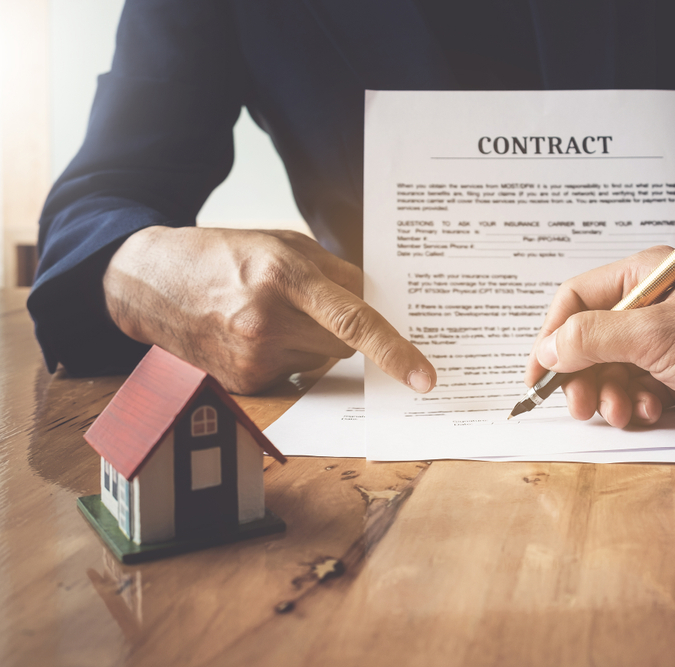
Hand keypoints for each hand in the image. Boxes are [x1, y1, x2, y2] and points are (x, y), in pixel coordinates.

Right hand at [103, 226, 435, 394]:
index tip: (425, 377)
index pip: (354, 322)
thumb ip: (336, 272)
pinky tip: (254, 333)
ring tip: (271, 313)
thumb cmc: (224, 254)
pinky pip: (294, 374)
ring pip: (321, 360)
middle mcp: (268, 322)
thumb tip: (379, 301)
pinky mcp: (245, 382)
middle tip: (312, 303)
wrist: (150, 283)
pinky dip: (288, 356)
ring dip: (312, 341)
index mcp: (284, 277)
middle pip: (344, 344)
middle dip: (341, 327)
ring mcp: (253, 357)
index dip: (395, 351)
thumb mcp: (283, 243)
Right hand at [524, 246, 674, 438]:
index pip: (576, 299)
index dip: (551, 336)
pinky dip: (633, 403)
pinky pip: (634, 388)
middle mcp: (652, 304)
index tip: (538, 375)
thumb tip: (547, 347)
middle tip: (579, 406)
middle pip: (588, 338)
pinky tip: (648, 412)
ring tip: (621, 412)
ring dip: (607, 393)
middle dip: (580, 374)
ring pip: (609, 368)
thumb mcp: (659, 335)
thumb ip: (595, 337)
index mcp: (646, 275)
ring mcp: (665, 340)